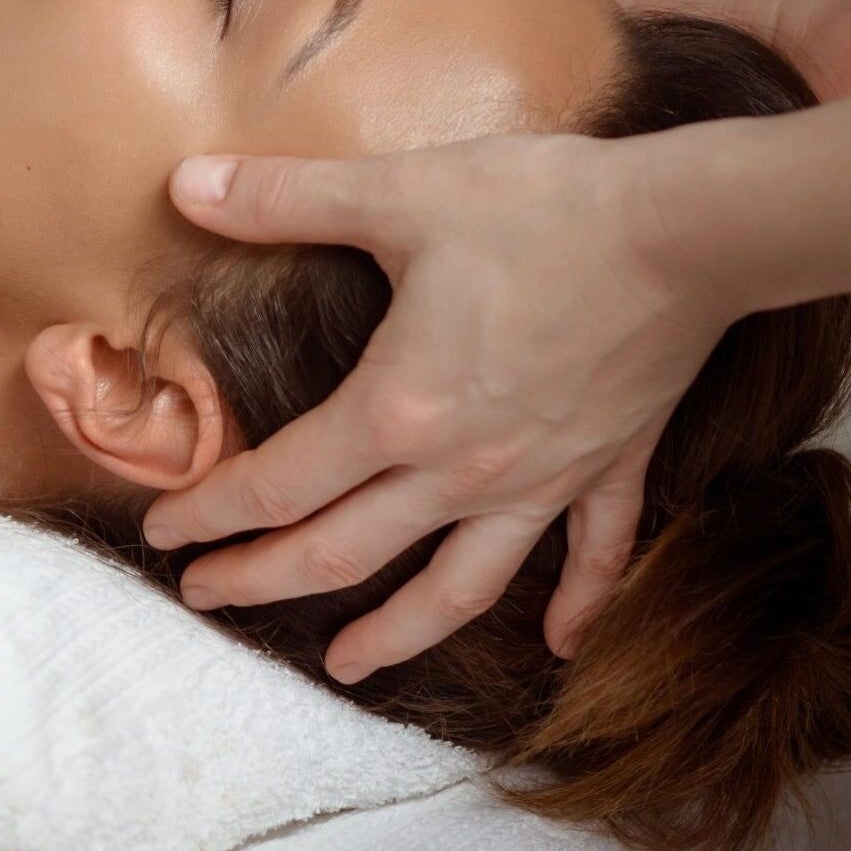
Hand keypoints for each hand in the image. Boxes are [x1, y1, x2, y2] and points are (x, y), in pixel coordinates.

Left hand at [142, 138, 739, 679]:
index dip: (209, 513)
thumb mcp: (398, 191)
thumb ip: (283, 197)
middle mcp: (462, 468)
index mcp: (397, 410)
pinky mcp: (610, 466)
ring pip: (456, 587)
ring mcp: (540, 479)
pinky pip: (592, 555)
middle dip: (263, 581)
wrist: (689, 228)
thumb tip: (183, 183)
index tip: (162, 536)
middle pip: (342, 553)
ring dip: (396, 634)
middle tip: (206, 599)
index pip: (277, 484)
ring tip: (345, 666)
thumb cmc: (543, 207)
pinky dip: (577, 604)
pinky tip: (562, 646)